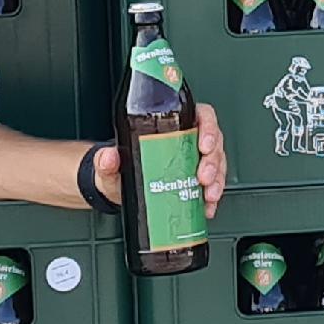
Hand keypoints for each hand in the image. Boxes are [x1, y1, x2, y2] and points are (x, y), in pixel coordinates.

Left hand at [81, 104, 230, 211]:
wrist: (118, 190)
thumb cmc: (120, 168)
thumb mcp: (111, 163)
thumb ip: (106, 159)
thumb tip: (109, 156)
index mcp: (172, 125)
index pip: (201, 116)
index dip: (209, 128)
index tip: (204, 145)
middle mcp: (187, 139)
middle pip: (214, 142)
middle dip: (213, 161)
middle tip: (203, 178)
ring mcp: (194, 160)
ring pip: (217, 163)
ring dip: (217, 180)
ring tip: (207, 196)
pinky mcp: (196, 180)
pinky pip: (213, 184)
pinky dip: (212, 197)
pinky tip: (207, 207)